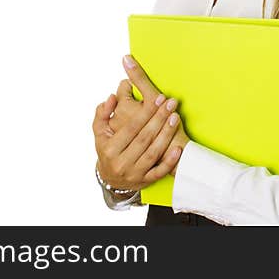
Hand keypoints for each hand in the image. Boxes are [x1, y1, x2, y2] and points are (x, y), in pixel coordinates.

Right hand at [92, 55, 186, 190]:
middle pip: (144, 138)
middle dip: (159, 119)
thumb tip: (112, 97)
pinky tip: (178, 148)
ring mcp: (134, 173)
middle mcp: (121, 162)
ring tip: (176, 117)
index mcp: (110, 149)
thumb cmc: (107, 149)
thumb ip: (103, 114)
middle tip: (171, 103)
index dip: (146, 112)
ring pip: (153, 153)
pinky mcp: (145, 181)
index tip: (159, 98)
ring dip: (166, 134)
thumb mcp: (99, 132)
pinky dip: (169, 161)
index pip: (131, 128)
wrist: (110, 179)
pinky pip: (159, 172)